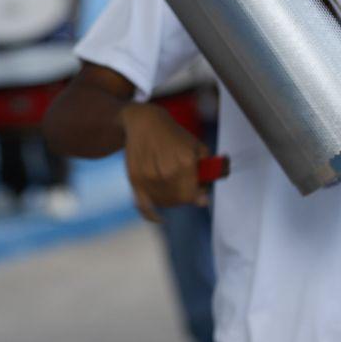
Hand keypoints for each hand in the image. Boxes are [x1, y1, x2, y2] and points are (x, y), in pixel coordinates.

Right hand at [119, 103, 208, 222]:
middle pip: (178, 200)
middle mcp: (165, 171)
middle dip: (185, 196)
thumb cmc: (175, 136)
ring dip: (171, 200)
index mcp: (184, 162)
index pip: (192, 195)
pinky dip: (152, 215)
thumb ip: (206, 173)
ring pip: (163, 203)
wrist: (145, 123)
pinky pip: (144, 206)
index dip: (197, 194)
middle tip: (184, 185)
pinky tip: (159, 219)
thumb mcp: (197, 147)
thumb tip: (203, 201)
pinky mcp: (134, 179)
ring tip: (171, 186)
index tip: (197, 189)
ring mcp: (148, 177)